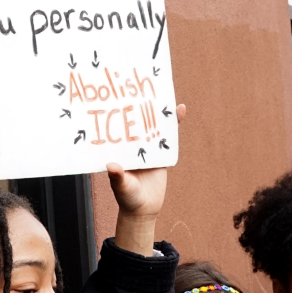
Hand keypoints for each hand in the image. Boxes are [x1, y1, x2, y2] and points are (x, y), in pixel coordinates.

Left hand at [106, 104, 184, 255]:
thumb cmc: (127, 198)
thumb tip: (112, 167)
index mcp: (119, 147)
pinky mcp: (161, 152)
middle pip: (136, 120)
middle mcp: (131, 144)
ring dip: (157, 110)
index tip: (120, 93)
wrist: (144, 208)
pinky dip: (173, 123)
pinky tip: (179, 110)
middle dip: (138, 103)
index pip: (118, 125)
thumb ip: (118, 178)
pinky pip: (168, 136)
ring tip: (162, 91)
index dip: (118, 109)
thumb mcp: (122, 187)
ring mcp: (146, 147)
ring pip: (152, 125)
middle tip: (142, 83)